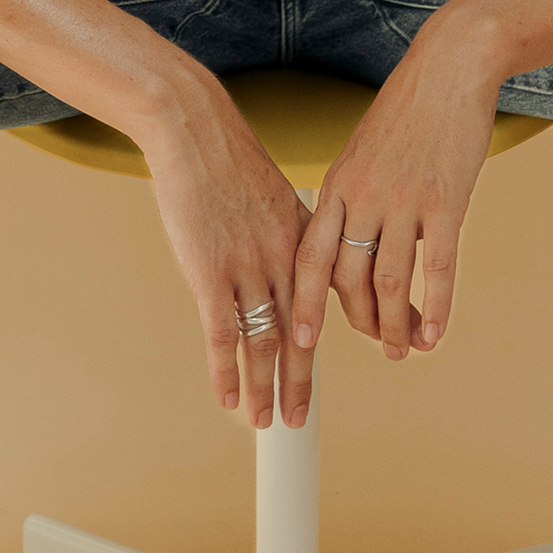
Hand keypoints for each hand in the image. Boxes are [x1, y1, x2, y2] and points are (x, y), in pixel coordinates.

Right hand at [132, 77, 318, 430]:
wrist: (195, 130)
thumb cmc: (230, 160)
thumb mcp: (276, 196)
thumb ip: (294, 233)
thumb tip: (303, 258)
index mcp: (303, 240)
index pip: (327, 302)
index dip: (342, 336)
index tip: (358, 362)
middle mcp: (282, 260)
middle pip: (299, 335)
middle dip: (302, 381)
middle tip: (303, 418)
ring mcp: (246, 268)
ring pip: (263, 342)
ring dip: (265, 386)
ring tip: (269, 422)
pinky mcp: (209, 272)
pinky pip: (222, 333)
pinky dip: (226, 370)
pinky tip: (228, 399)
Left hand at [292, 30, 502, 362]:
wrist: (449, 67)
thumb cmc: (409, 109)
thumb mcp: (363, 150)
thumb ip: (352, 194)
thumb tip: (348, 238)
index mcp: (338, 185)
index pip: (311, 256)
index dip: (304, 302)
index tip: (300, 340)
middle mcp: (363, 197)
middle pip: (349, 278)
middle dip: (360, 321)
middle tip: (377, 345)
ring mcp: (404, 200)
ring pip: (390, 281)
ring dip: (395, 325)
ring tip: (404, 350)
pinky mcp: (446, 201)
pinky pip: (437, 268)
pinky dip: (436, 308)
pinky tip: (436, 334)